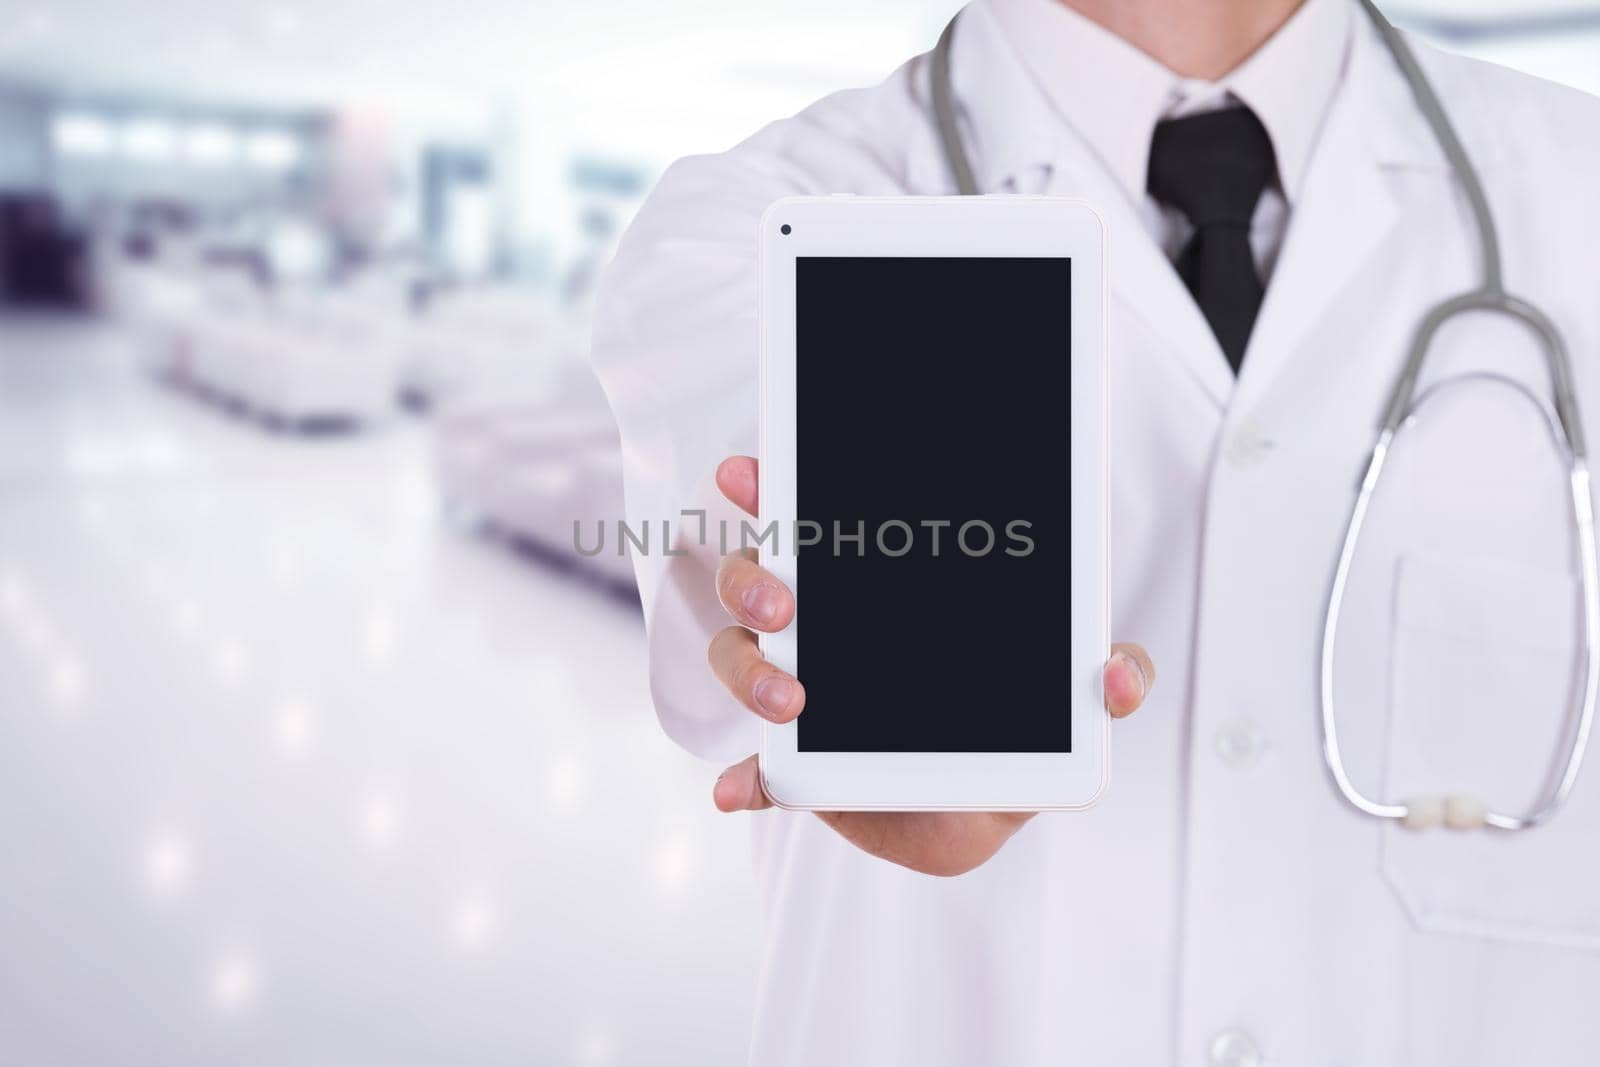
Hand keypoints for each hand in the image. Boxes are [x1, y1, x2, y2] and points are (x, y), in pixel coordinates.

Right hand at [706, 455, 1154, 876]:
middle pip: (754, 577)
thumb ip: (1108, 677)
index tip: (744, 473)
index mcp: (872, 584)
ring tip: (786, 697)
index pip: (811, 519)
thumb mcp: (1066, 698)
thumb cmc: (1009, 729)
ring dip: (749, 671)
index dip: (768, 488)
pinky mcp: (789, 767)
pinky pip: (755, 769)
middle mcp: (817, 625)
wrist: (977, 813)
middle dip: (752, 578)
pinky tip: (740, 789)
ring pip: (740, 658)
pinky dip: (745, 779)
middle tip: (784, 604)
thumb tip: (1120, 676)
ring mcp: (794, 689)